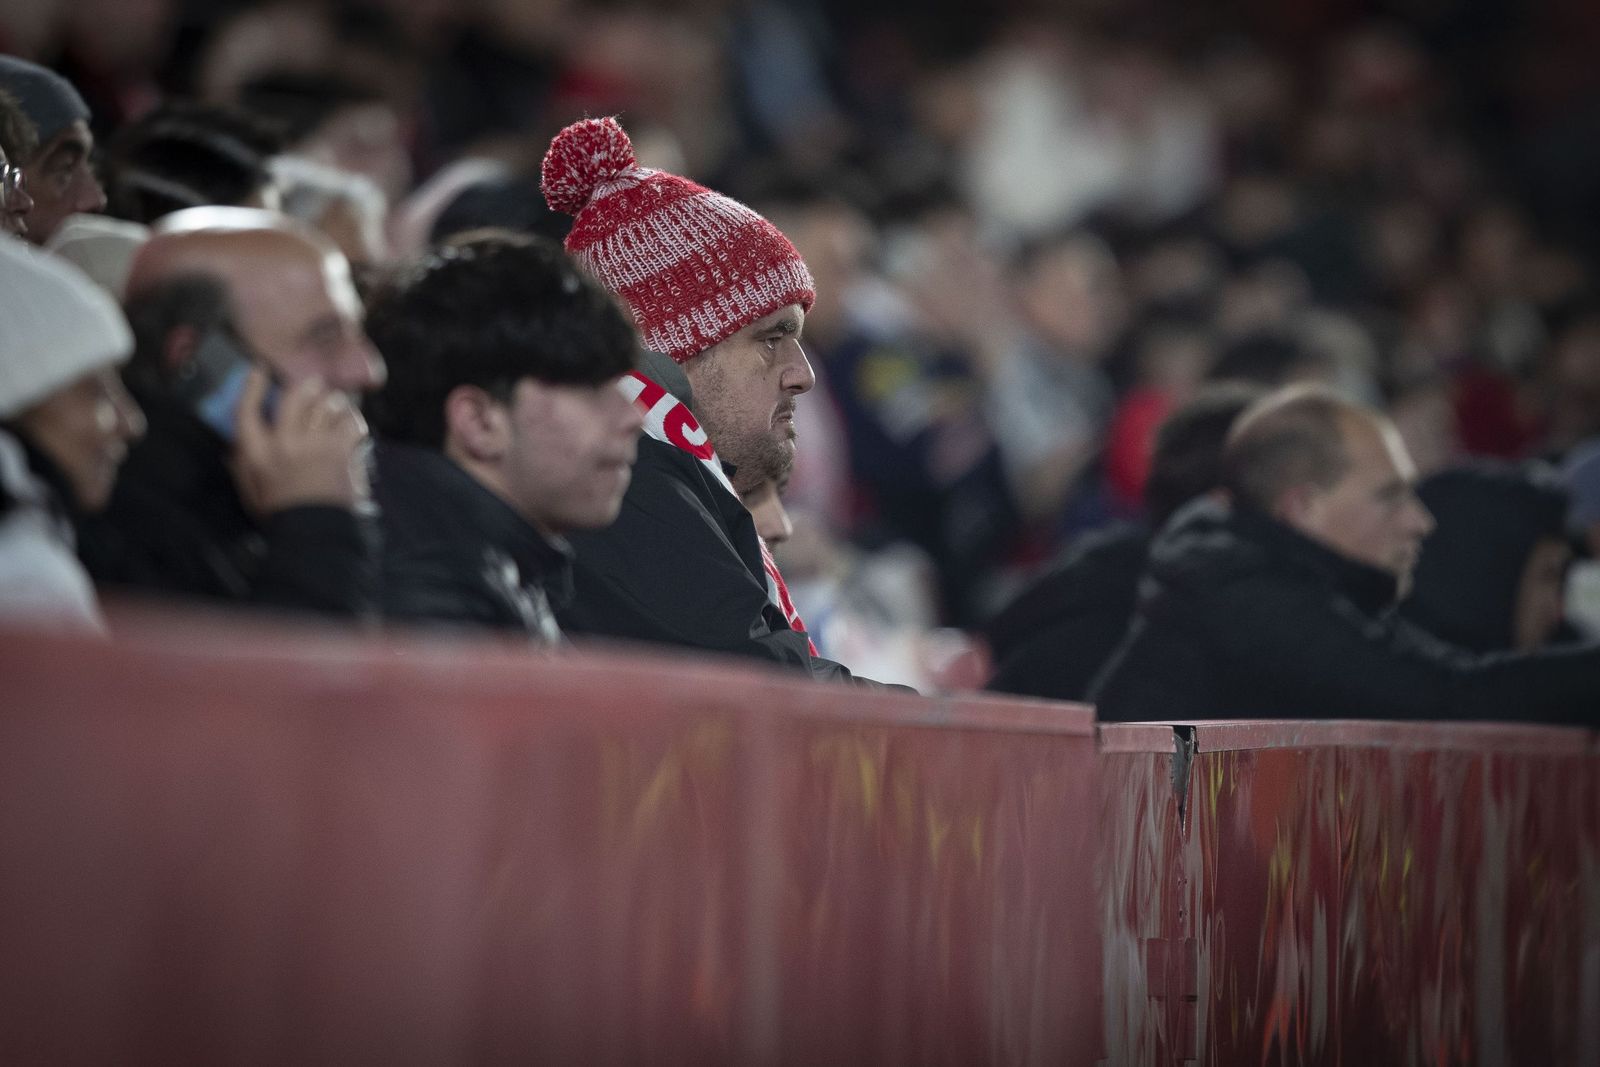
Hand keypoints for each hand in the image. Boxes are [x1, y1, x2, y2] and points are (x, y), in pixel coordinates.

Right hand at [232, 368, 368, 515]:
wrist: (315, 532)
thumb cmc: (281, 512)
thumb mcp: (250, 489)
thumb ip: (241, 462)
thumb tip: (235, 440)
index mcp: (256, 454)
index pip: (246, 410)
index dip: (252, 387)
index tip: (260, 371)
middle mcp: (283, 445)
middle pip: (293, 397)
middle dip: (305, 386)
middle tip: (313, 386)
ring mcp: (314, 446)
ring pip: (325, 404)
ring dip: (333, 403)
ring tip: (336, 408)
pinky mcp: (340, 451)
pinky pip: (350, 421)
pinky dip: (352, 421)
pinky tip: (349, 426)